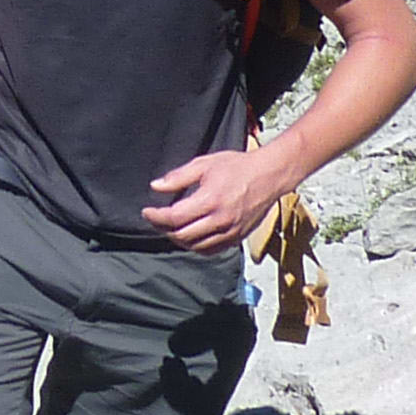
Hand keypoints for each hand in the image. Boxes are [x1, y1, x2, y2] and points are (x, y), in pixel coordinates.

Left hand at [143, 146, 290, 252]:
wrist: (269, 175)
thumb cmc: (237, 166)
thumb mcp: (204, 164)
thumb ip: (178, 177)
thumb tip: (155, 186)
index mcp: (210, 200)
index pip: (175, 217)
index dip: (156, 217)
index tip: (146, 212)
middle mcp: (220, 220)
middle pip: (182, 235)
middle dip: (163, 229)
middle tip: (155, 219)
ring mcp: (230, 231)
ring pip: (196, 246)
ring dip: (178, 239)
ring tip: (170, 228)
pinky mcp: (237, 237)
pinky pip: (211, 250)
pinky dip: (196, 246)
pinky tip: (190, 236)